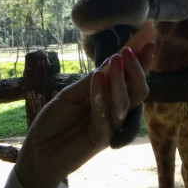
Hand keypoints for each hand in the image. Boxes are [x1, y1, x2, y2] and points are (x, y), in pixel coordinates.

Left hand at [15, 38, 154, 187]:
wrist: (37, 150)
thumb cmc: (54, 121)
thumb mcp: (70, 94)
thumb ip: (90, 82)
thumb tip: (111, 60)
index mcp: (108, 97)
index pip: (130, 77)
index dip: (142, 59)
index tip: (150, 36)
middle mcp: (114, 111)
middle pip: (138, 90)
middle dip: (138, 68)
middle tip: (129, 50)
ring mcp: (109, 125)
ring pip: (126, 101)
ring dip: (120, 78)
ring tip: (116, 59)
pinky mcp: (100, 138)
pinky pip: (105, 114)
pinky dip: (101, 94)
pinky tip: (98, 77)